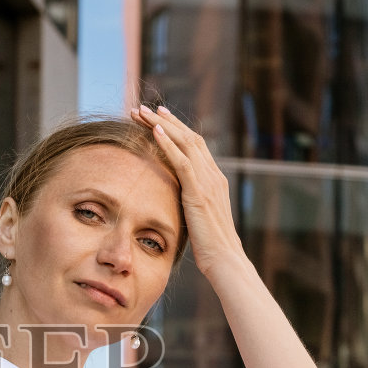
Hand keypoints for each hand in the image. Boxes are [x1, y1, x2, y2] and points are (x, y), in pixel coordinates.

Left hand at [130, 103, 246, 276]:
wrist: (225, 259)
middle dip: (166, 120)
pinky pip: (183, 162)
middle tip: (144, 109)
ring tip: (142, 113)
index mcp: (214, 180)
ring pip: (185, 143)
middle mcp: (214, 175)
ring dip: (162, 126)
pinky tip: (155, 132)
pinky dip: (168, 144)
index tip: (158, 118)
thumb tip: (174, 199)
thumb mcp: (199, 217)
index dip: (176, 129)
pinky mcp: (199, 192)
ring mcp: (208, 182)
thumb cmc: (211, 245)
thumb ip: (191, 201)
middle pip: (189, 137)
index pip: (195, 145)